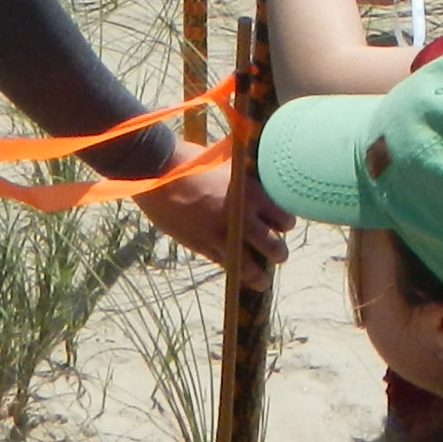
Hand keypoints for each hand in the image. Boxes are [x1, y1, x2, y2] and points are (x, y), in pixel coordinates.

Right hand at [135, 155, 285, 268]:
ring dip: (259, 276)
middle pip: (273, 246)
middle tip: (278, 254)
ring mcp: (222, 235)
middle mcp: (242, 218)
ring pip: (250, 266)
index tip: (281, 226)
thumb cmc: (191, 160)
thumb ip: (243, 175)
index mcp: (252, 194)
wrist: (158, 172)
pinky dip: (233, 271)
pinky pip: (224, 265)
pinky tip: (237, 274)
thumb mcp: (228, 163)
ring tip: (262, 281)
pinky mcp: (202, 245)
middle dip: (278, 253)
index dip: (284, 224)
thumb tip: (256, 174)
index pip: (284, 219)